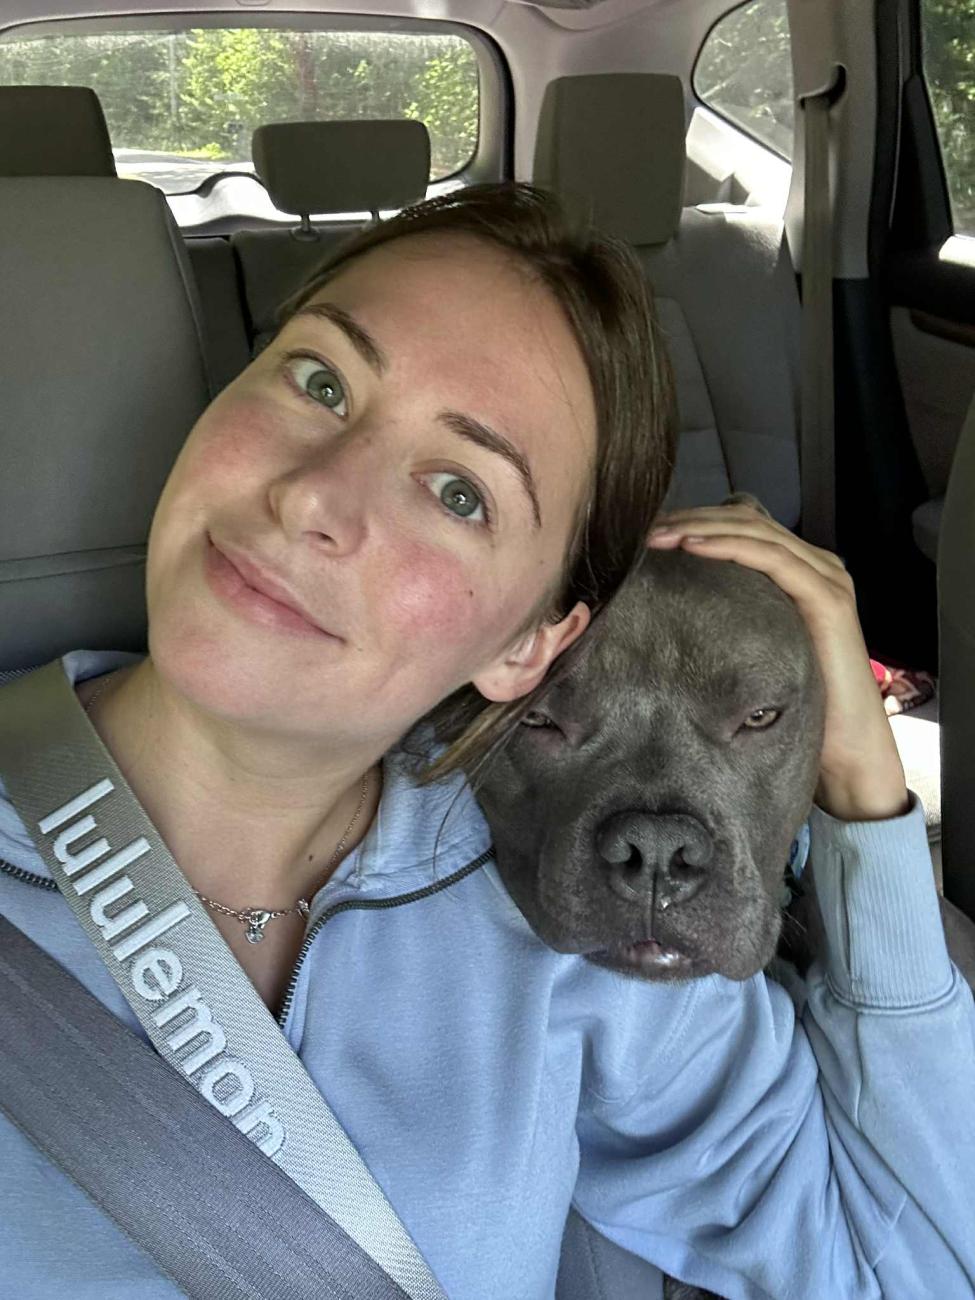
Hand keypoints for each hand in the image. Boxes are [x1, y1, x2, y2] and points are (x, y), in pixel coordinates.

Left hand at [648, 503, 909, 822]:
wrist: (844, 748)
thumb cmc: (796, 705)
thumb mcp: (754, 649)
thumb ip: (731, 618)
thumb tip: (674, 608)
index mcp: (800, 572)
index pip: (743, 527)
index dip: (695, 521)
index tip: (649, 530)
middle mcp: (817, 565)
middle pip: (746, 522)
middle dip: (692, 519)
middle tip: (645, 526)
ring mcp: (827, 578)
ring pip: (756, 532)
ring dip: (702, 528)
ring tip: (659, 534)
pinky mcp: (828, 598)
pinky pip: (774, 558)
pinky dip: (730, 547)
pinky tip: (694, 547)